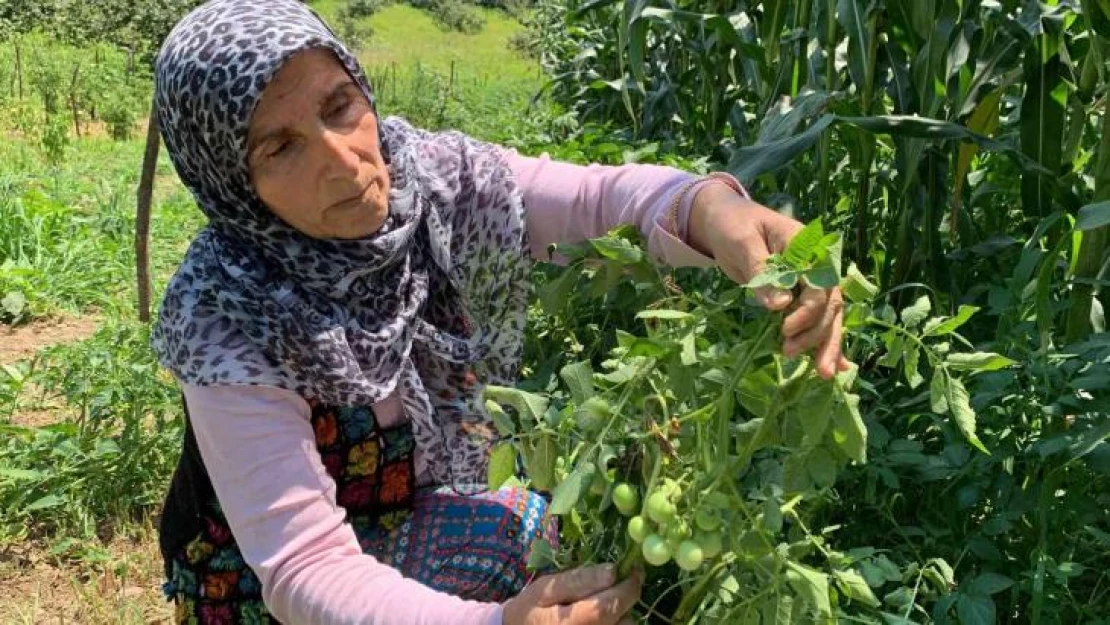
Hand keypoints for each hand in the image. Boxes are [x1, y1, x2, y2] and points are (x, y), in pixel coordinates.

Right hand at [502, 564, 641, 624]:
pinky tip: (599, 616)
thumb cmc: (530, 610)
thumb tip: (613, 570)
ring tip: (602, 602)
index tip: (633, 569)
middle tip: (618, 584)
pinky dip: (614, 623)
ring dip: (621, 614)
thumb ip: (579, 580)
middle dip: (626, 599)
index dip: (629, 585)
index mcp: (575, 623)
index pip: (613, 604)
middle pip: (626, 619)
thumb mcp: (546, 589)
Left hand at [687, 183, 850, 378]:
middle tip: (790, 353)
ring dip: (824, 344)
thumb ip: (762, 273)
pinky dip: (824, 341)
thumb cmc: (733, 226)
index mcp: (808, 247)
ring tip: (822, 374)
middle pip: (829, 305)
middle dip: (817, 334)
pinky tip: (835, 366)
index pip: (820, 285)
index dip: (807, 311)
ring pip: (827, 316)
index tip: (785, 328)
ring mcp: (811, 281)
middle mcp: (817, 265)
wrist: (725, 221)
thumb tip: (781, 306)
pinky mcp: (799, 295)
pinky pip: (816, 319)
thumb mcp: (742, 243)